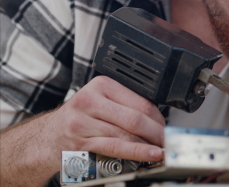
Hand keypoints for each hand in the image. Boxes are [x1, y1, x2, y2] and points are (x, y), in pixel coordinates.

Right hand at [50, 75, 164, 160]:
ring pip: (126, 135)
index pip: (140, 101)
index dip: (159, 117)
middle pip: (135, 118)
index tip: (167, 127)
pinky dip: (136, 153)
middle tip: (168, 140)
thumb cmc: (80, 118)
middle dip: (157, 132)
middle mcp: (90, 101)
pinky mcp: (81, 142)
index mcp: (102, 85)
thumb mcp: (101, 101)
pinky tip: (148, 155)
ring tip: (161, 150)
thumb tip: (159, 118)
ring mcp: (83, 122)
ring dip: (148, 145)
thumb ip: (126, 104)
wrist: (48, 136)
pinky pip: (115, 148)